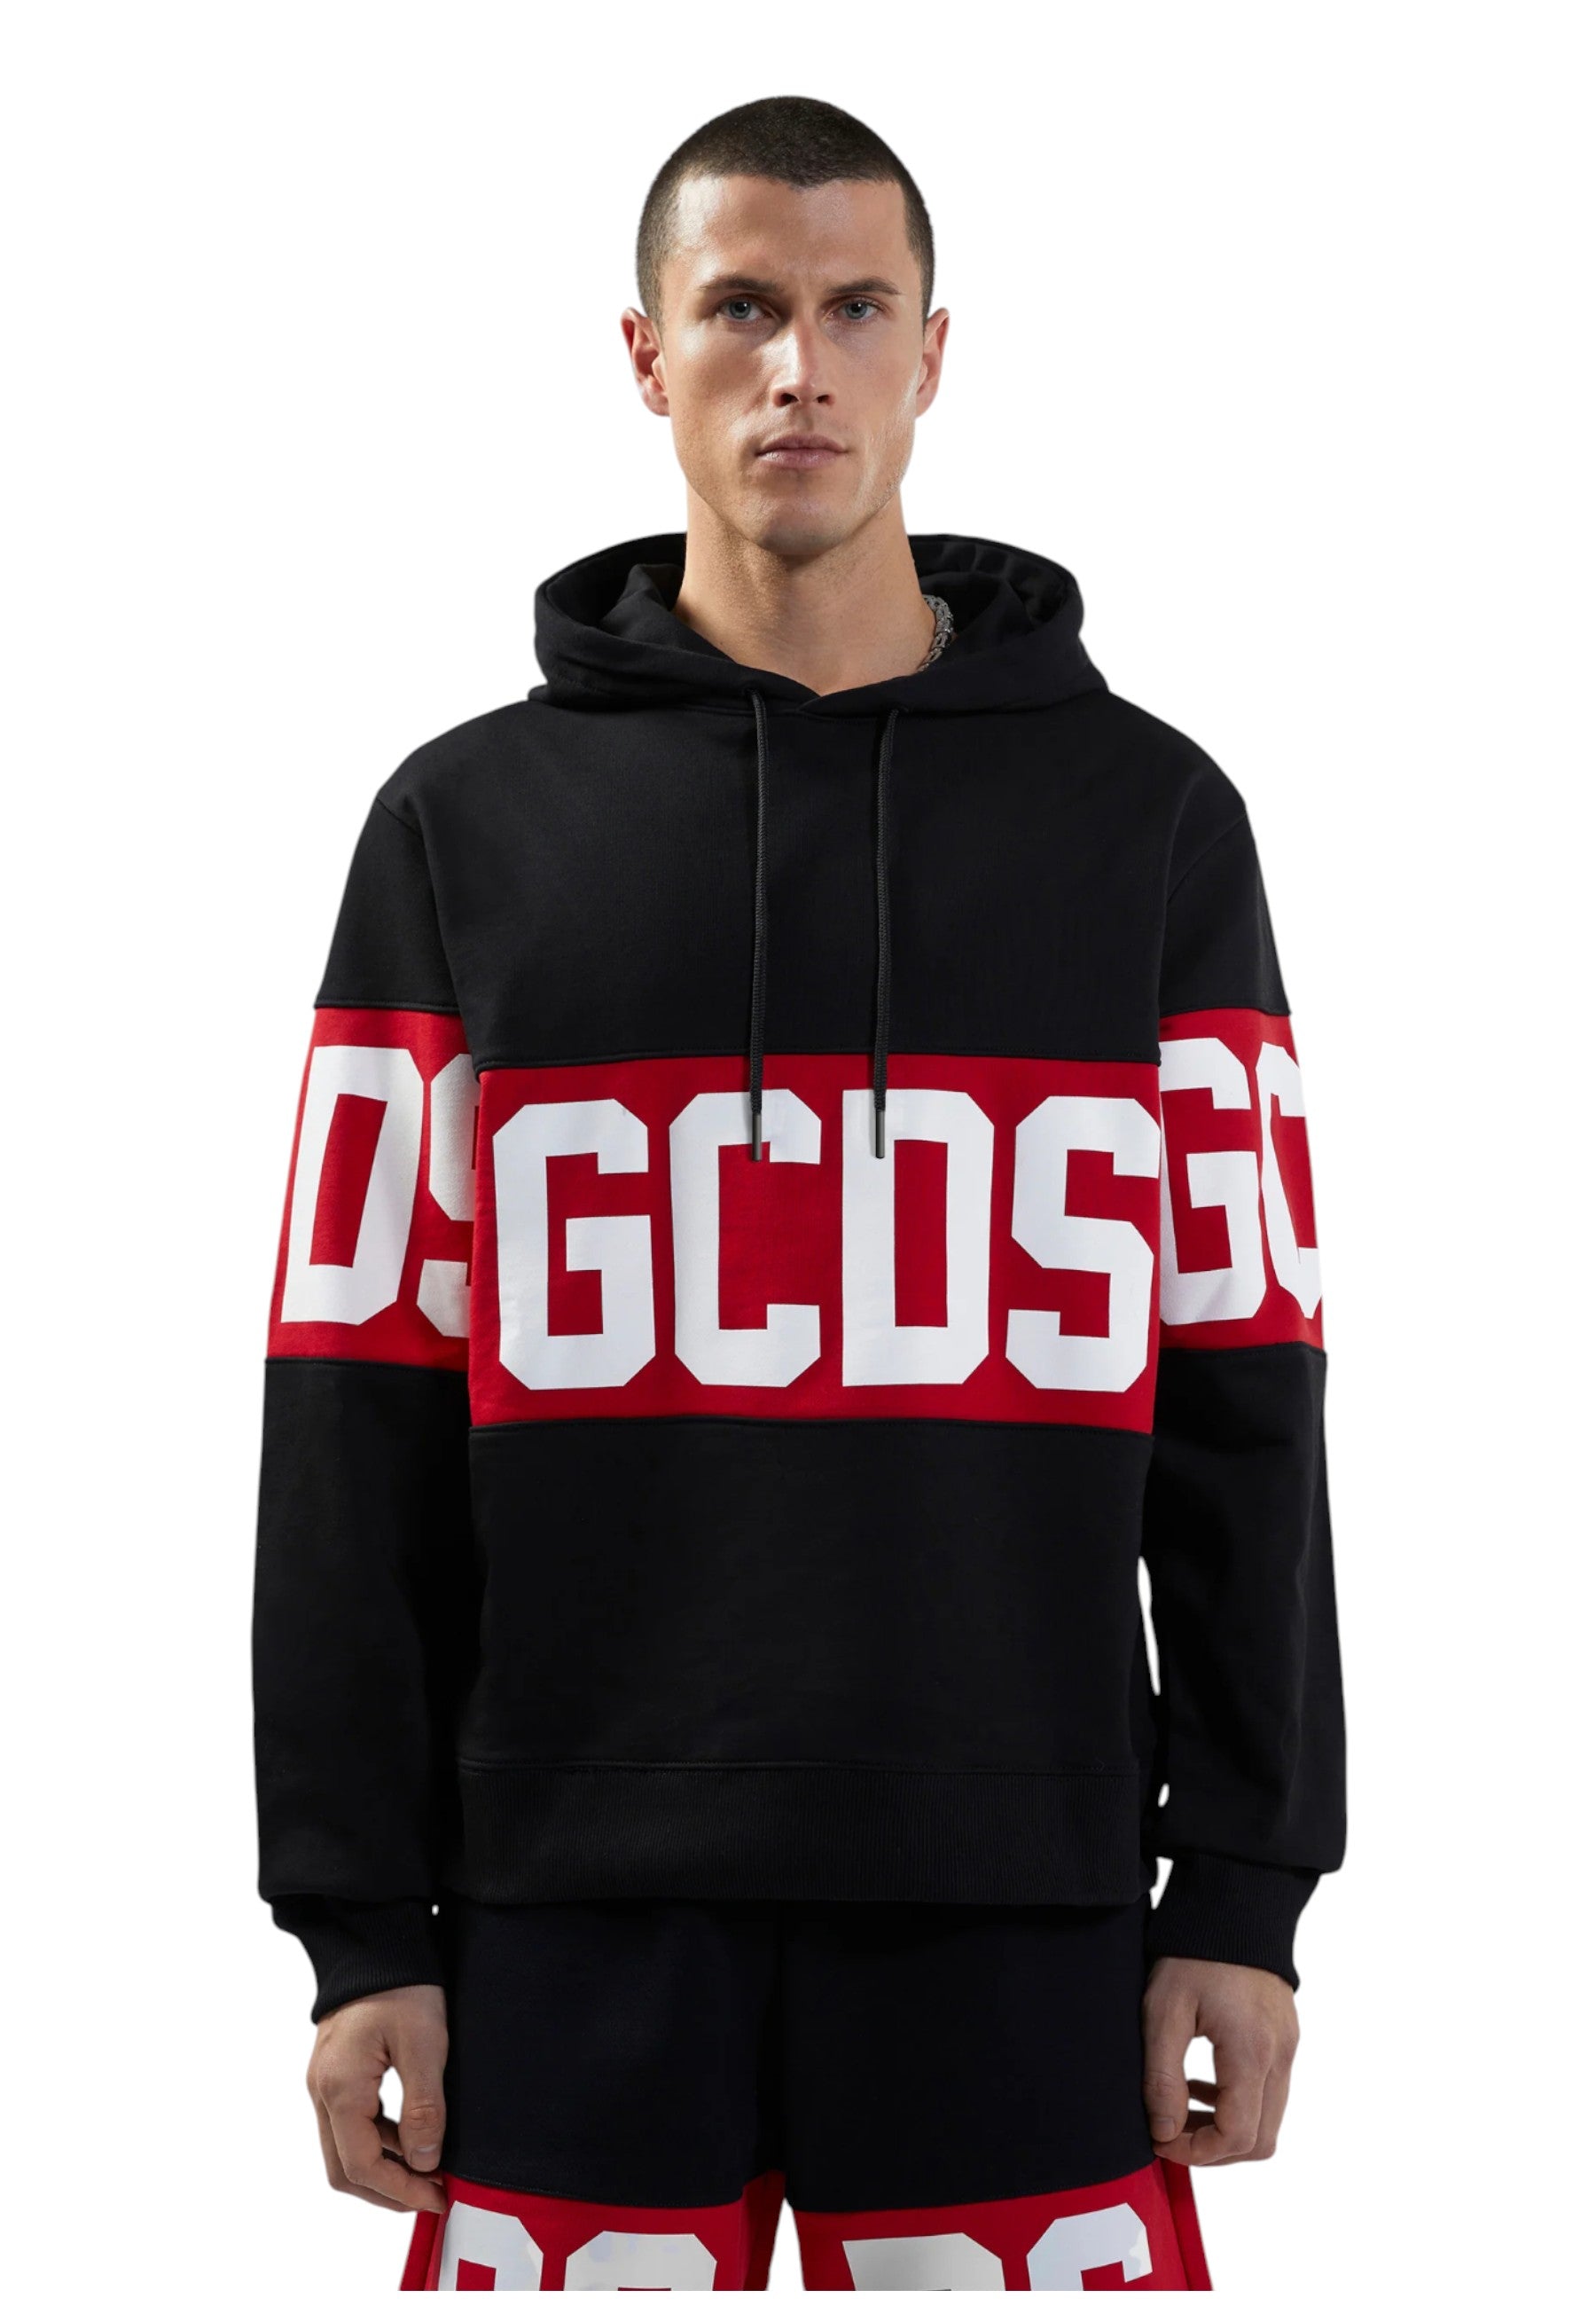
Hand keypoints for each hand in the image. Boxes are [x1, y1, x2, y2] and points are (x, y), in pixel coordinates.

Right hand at [306, 1983, 448, 2213]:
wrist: (378, 1942)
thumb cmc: (402, 1987)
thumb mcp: (424, 2045)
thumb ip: (423, 2107)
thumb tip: (424, 2163)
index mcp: (340, 2089)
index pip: (361, 2166)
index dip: (400, 2191)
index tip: (437, 2196)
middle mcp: (323, 2092)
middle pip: (345, 2168)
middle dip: (387, 2190)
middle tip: (432, 2194)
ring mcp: (325, 2083)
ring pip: (345, 2148)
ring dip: (384, 2167)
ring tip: (429, 2168)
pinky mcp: (336, 2074)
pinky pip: (350, 2124)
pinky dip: (379, 2142)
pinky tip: (413, 2137)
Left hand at [1141, 1956, 1298, 2165]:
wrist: (1232, 1903)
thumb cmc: (1193, 1952)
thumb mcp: (1163, 2011)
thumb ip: (1162, 2078)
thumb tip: (1164, 2133)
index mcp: (1251, 2053)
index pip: (1237, 2137)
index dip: (1196, 2153)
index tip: (1159, 2140)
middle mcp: (1280, 2056)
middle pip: (1261, 2140)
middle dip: (1214, 2149)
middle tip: (1171, 2131)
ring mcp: (1288, 2047)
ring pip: (1269, 2119)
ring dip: (1227, 2126)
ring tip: (1182, 2104)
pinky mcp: (1286, 2036)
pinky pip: (1271, 2091)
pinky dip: (1239, 2102)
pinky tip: (1202, 2080)